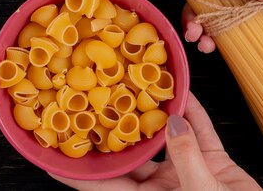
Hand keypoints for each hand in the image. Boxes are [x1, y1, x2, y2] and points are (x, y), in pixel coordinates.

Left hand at [49, 92, 260, 190]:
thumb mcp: (202, 190)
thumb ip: (185, 155)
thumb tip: (175, 120)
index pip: (100, 184)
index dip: (73, 170)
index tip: (50, 151)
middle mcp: (160, 185)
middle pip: (130, 153)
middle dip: (115, 126)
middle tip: (96, 96)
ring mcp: (185, 171)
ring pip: (165, 136)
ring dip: (157, 113)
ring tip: (141, 83)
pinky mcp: (212, 162)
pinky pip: (200, 131)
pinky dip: (195, 111)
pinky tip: (186, 90)